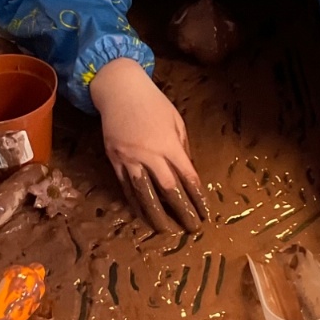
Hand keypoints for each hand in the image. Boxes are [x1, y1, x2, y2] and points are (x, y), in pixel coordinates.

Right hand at [90, 59, 208, 232]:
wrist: (119, 89)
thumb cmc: (153, 102)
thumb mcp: (176, 120)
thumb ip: (182, 146)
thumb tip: (188, 171)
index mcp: (169, 144)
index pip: (188, 177)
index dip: (197, 198)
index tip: (205, 213)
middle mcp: (150, 155)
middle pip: (168, 190)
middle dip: (182, 211)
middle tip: (192, 228)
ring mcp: (130, 158)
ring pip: (144, 193)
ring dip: (156, 214)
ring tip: (165, 230)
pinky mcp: (115, 159)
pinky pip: (125, 186)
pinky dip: (134, 202)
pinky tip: (141, 213)